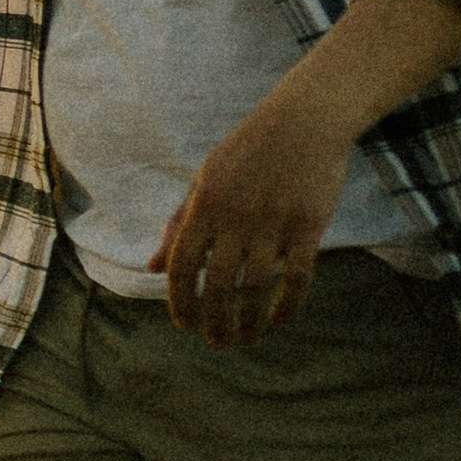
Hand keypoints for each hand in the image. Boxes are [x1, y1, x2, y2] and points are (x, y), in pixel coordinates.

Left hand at [149, 89, 352, 346]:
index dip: (179, 301)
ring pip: (256, 287)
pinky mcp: (309, 223)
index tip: (184, 325)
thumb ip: (179, 224)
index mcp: (204, 203)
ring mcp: (273, 220)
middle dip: (213, 322)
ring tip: (246, 338)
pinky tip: (280, 322)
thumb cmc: (250, 149)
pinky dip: (288, 306)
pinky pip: (297, 276)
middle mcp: (236, 214)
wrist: (307, 116)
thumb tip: (151, 268)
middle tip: (216, 344)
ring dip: (249, 321)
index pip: (181, 264)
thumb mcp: (205, 178)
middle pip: (217, 284)